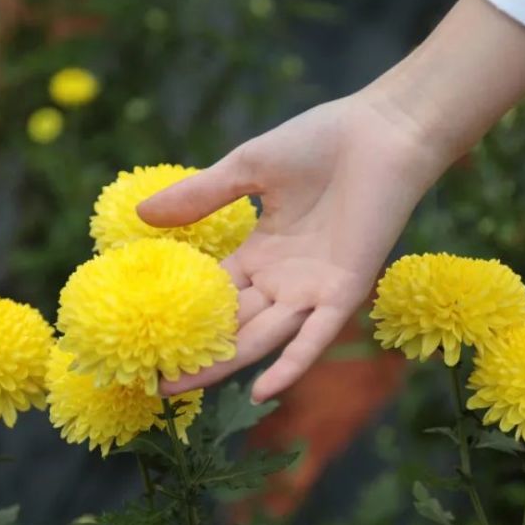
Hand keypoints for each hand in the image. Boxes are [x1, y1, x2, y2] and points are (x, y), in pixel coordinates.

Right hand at [137, 93, 445, 402]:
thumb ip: (202, 196)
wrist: (382, 134)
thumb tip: (141, 213)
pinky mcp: (344, 293)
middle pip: (233, 325)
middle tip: (151, 379)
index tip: (145, 337)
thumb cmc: (320, 143)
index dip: (184, 314)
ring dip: (226, 364)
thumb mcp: (250, 167)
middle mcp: (284, 280)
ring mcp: (312, 290)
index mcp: (262, 252)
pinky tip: (260, 391)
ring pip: (263, 337)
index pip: (215, 294)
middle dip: (196, 352)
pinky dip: (291, 364)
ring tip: (179, 388)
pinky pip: (314, 337)